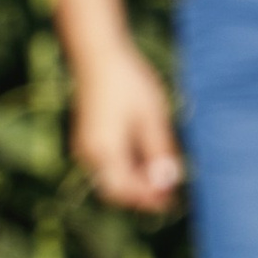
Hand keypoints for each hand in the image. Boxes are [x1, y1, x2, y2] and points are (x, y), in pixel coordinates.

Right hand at [72, 46, 181, 213]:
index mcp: (104, 151)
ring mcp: (85, 148)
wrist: (98, 55)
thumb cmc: (128, 81)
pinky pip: (106, 165)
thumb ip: (160, 151)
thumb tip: (170, 181)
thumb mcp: (152, 116)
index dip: (149, 199)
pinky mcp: (87, 140)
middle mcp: (89, 155)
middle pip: (116, 190)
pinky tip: (145, 158)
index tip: (172, 202)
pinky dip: (126, 168)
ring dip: (135, 182)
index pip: (126, 190)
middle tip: (169, 193)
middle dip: (142, 195)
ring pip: (111, 178)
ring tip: (161, 174)